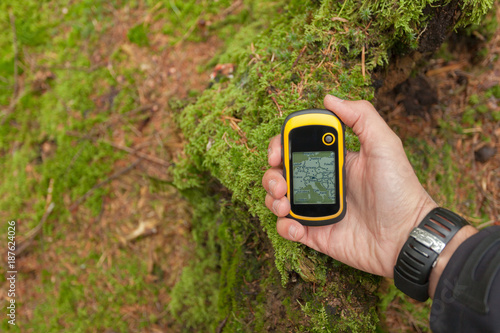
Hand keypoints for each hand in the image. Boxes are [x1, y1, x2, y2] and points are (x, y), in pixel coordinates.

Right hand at [262, 95, 437, 277]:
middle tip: (280, 184)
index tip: (277, 153)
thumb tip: (329, 98)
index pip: (297, 147)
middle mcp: (321, 183)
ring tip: (285, 206)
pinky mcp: (316, 233)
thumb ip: (361, 117)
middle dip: (271, 176)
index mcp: (333, 161)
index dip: (280, 146)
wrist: (406, 237)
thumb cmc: (400, 190)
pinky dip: (285, 227)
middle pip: (281, 173)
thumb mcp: (385, 145)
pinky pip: (288, 229)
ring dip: (272, 200)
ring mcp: (316, 208)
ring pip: (278, 200)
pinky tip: (298, 227)